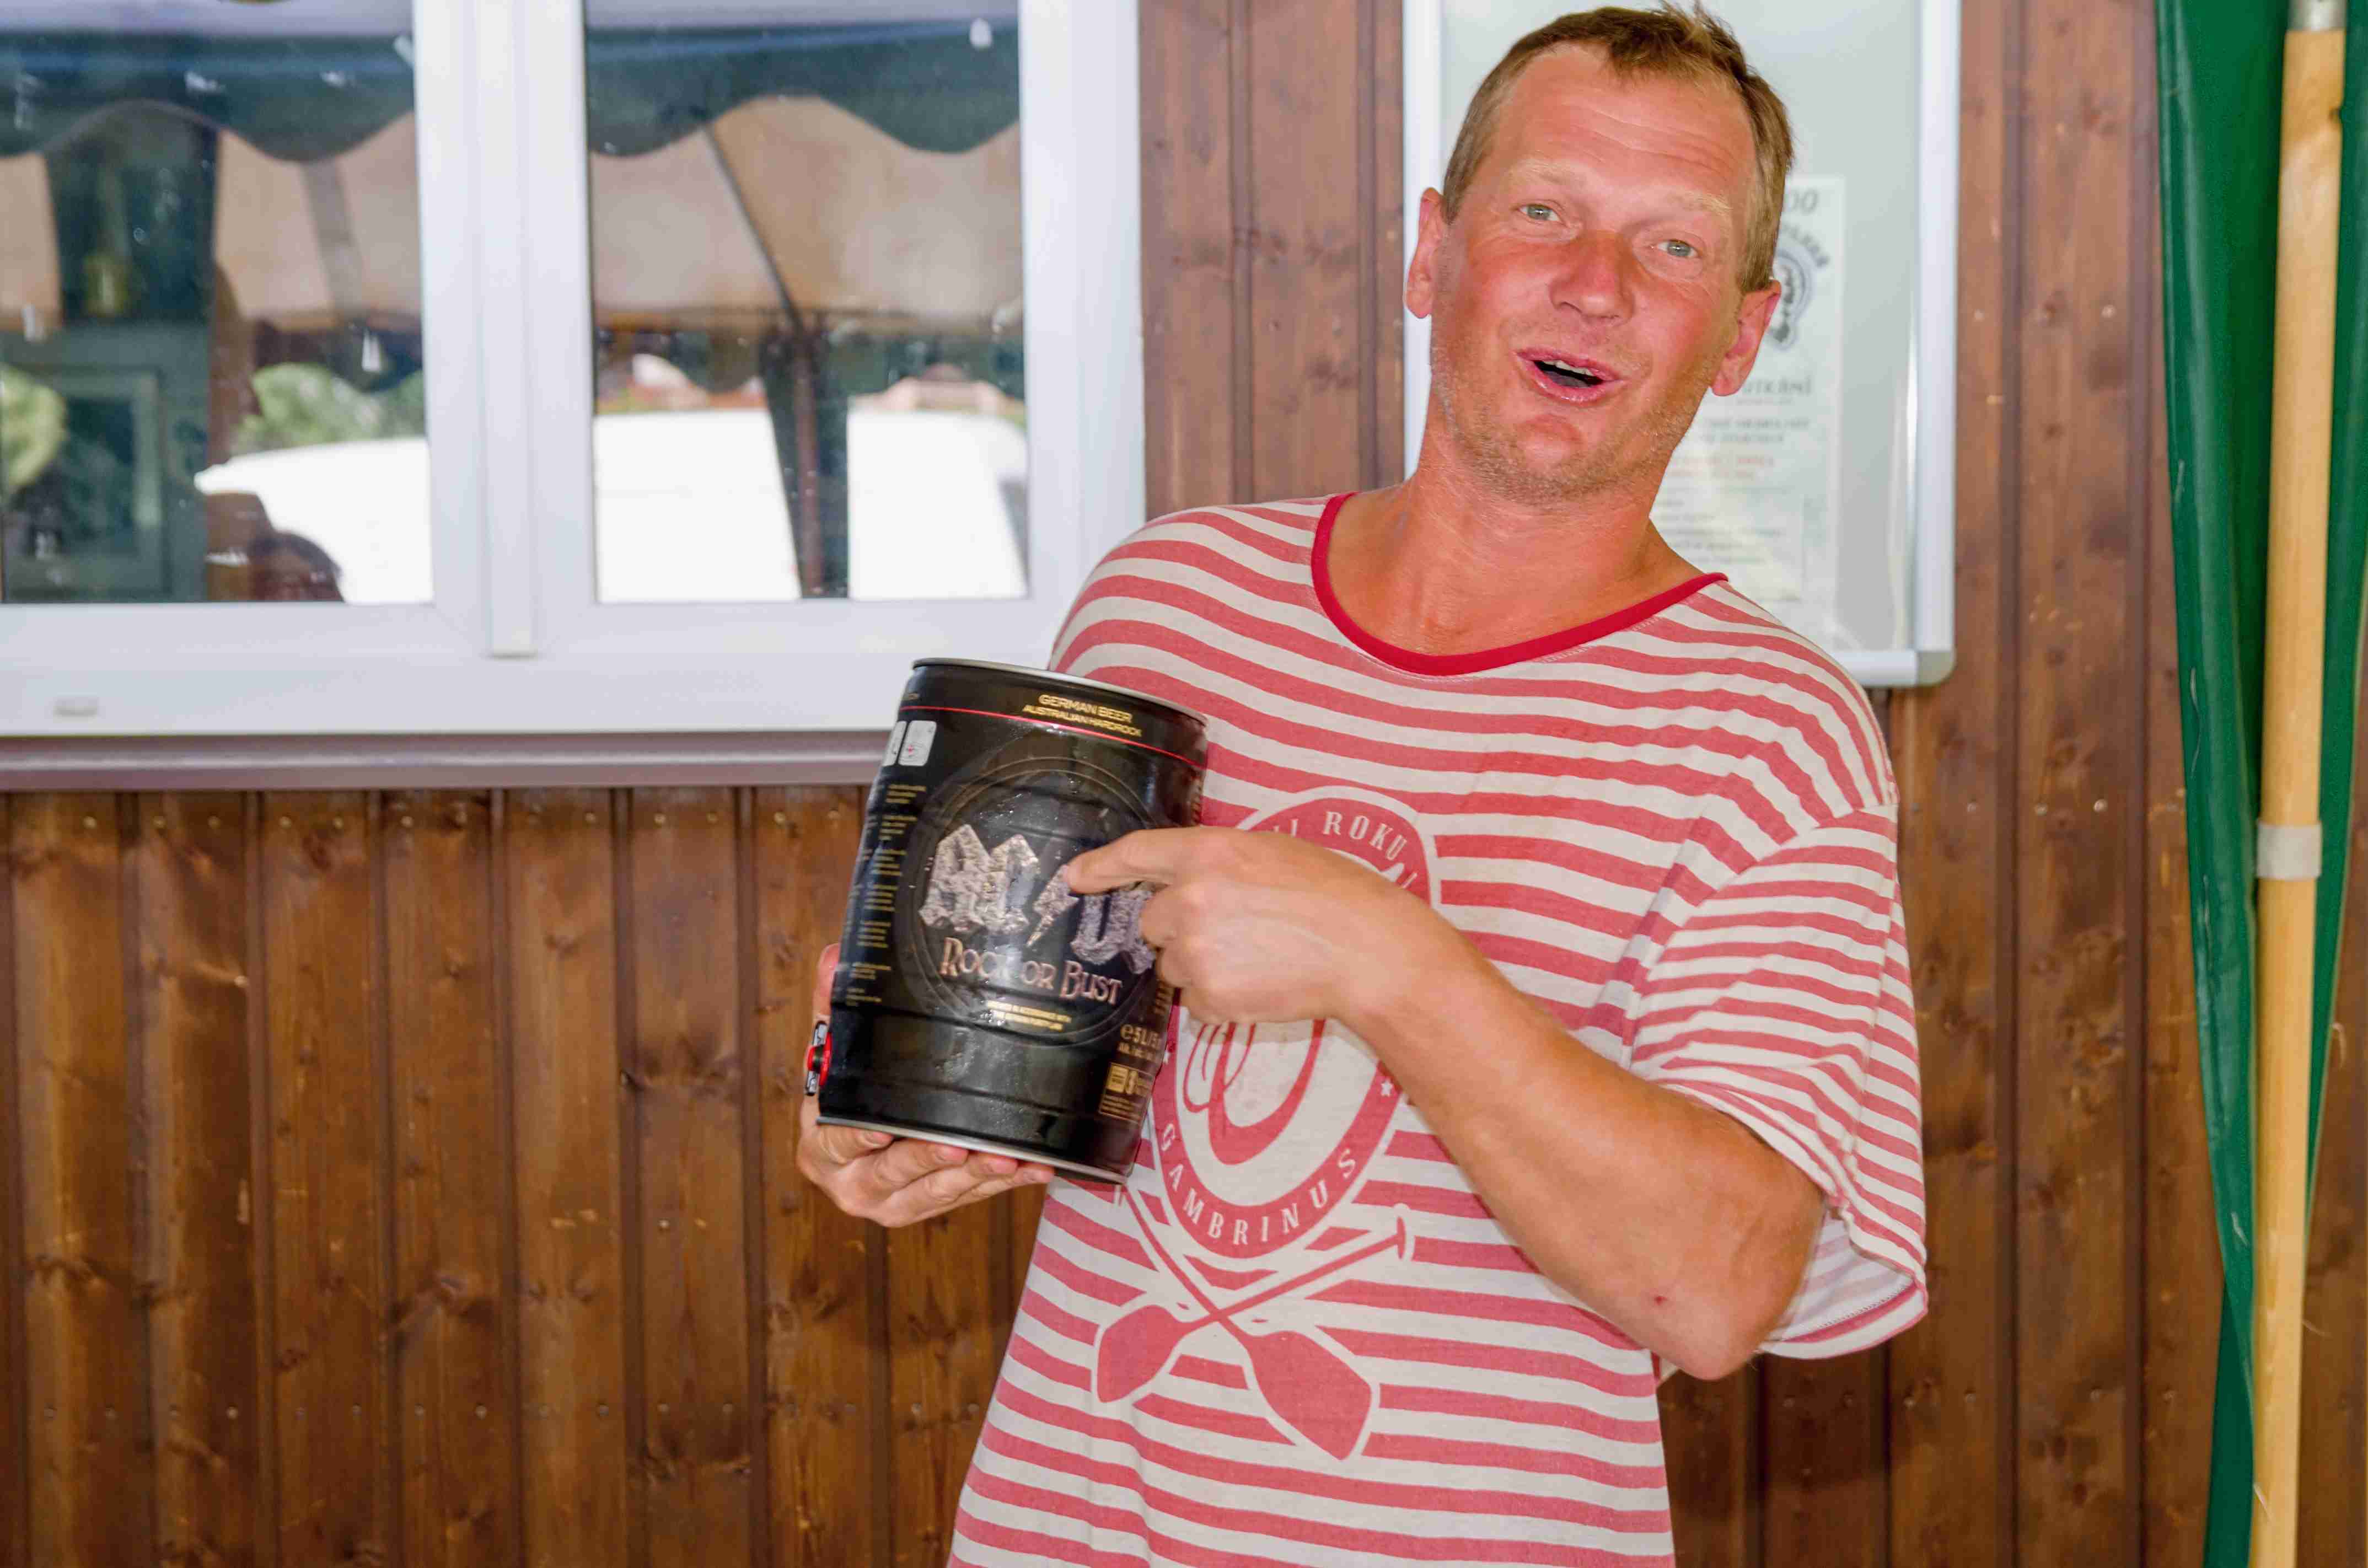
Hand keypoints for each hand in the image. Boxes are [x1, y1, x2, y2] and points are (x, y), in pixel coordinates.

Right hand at [794, 942, 1054, 1225]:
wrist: (858, 1144)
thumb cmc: (846, 1094)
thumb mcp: (834, 1053)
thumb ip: (833, 1006)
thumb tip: (834, 955)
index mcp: (822, 1148)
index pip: (839, 1141)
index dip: (858, 1138)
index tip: (881, 1130)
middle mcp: (853, 1184)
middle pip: (892, 1173)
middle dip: (927, 1159)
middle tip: (960, 1145)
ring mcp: (894, 1204)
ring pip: (936, 1193)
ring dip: (974, 1177)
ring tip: (1007, 1157)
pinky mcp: (933, 1209)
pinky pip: (970, 1199)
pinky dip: (1002, 1184)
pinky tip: (1034, 1168)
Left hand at [1063, 827, 1454, 1029]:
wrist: (1365, 950)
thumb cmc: (1333, 893)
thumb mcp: (1272, 853)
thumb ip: (1218, 864)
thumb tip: (1182, 883)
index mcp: (1207, 853)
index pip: (1136, 854)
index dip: (1101, 866)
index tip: (1076, 877)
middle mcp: (1189, 899)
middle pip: (1153, 921)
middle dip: (1182, 928)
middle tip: (1237, 931)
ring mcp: (1195, 951)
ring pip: (1174, 965)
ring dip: (1203, 964)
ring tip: (1260, 957)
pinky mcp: (1207, 995)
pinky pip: (1197, 1000)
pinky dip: (1223, 997)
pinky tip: (1262, 983)